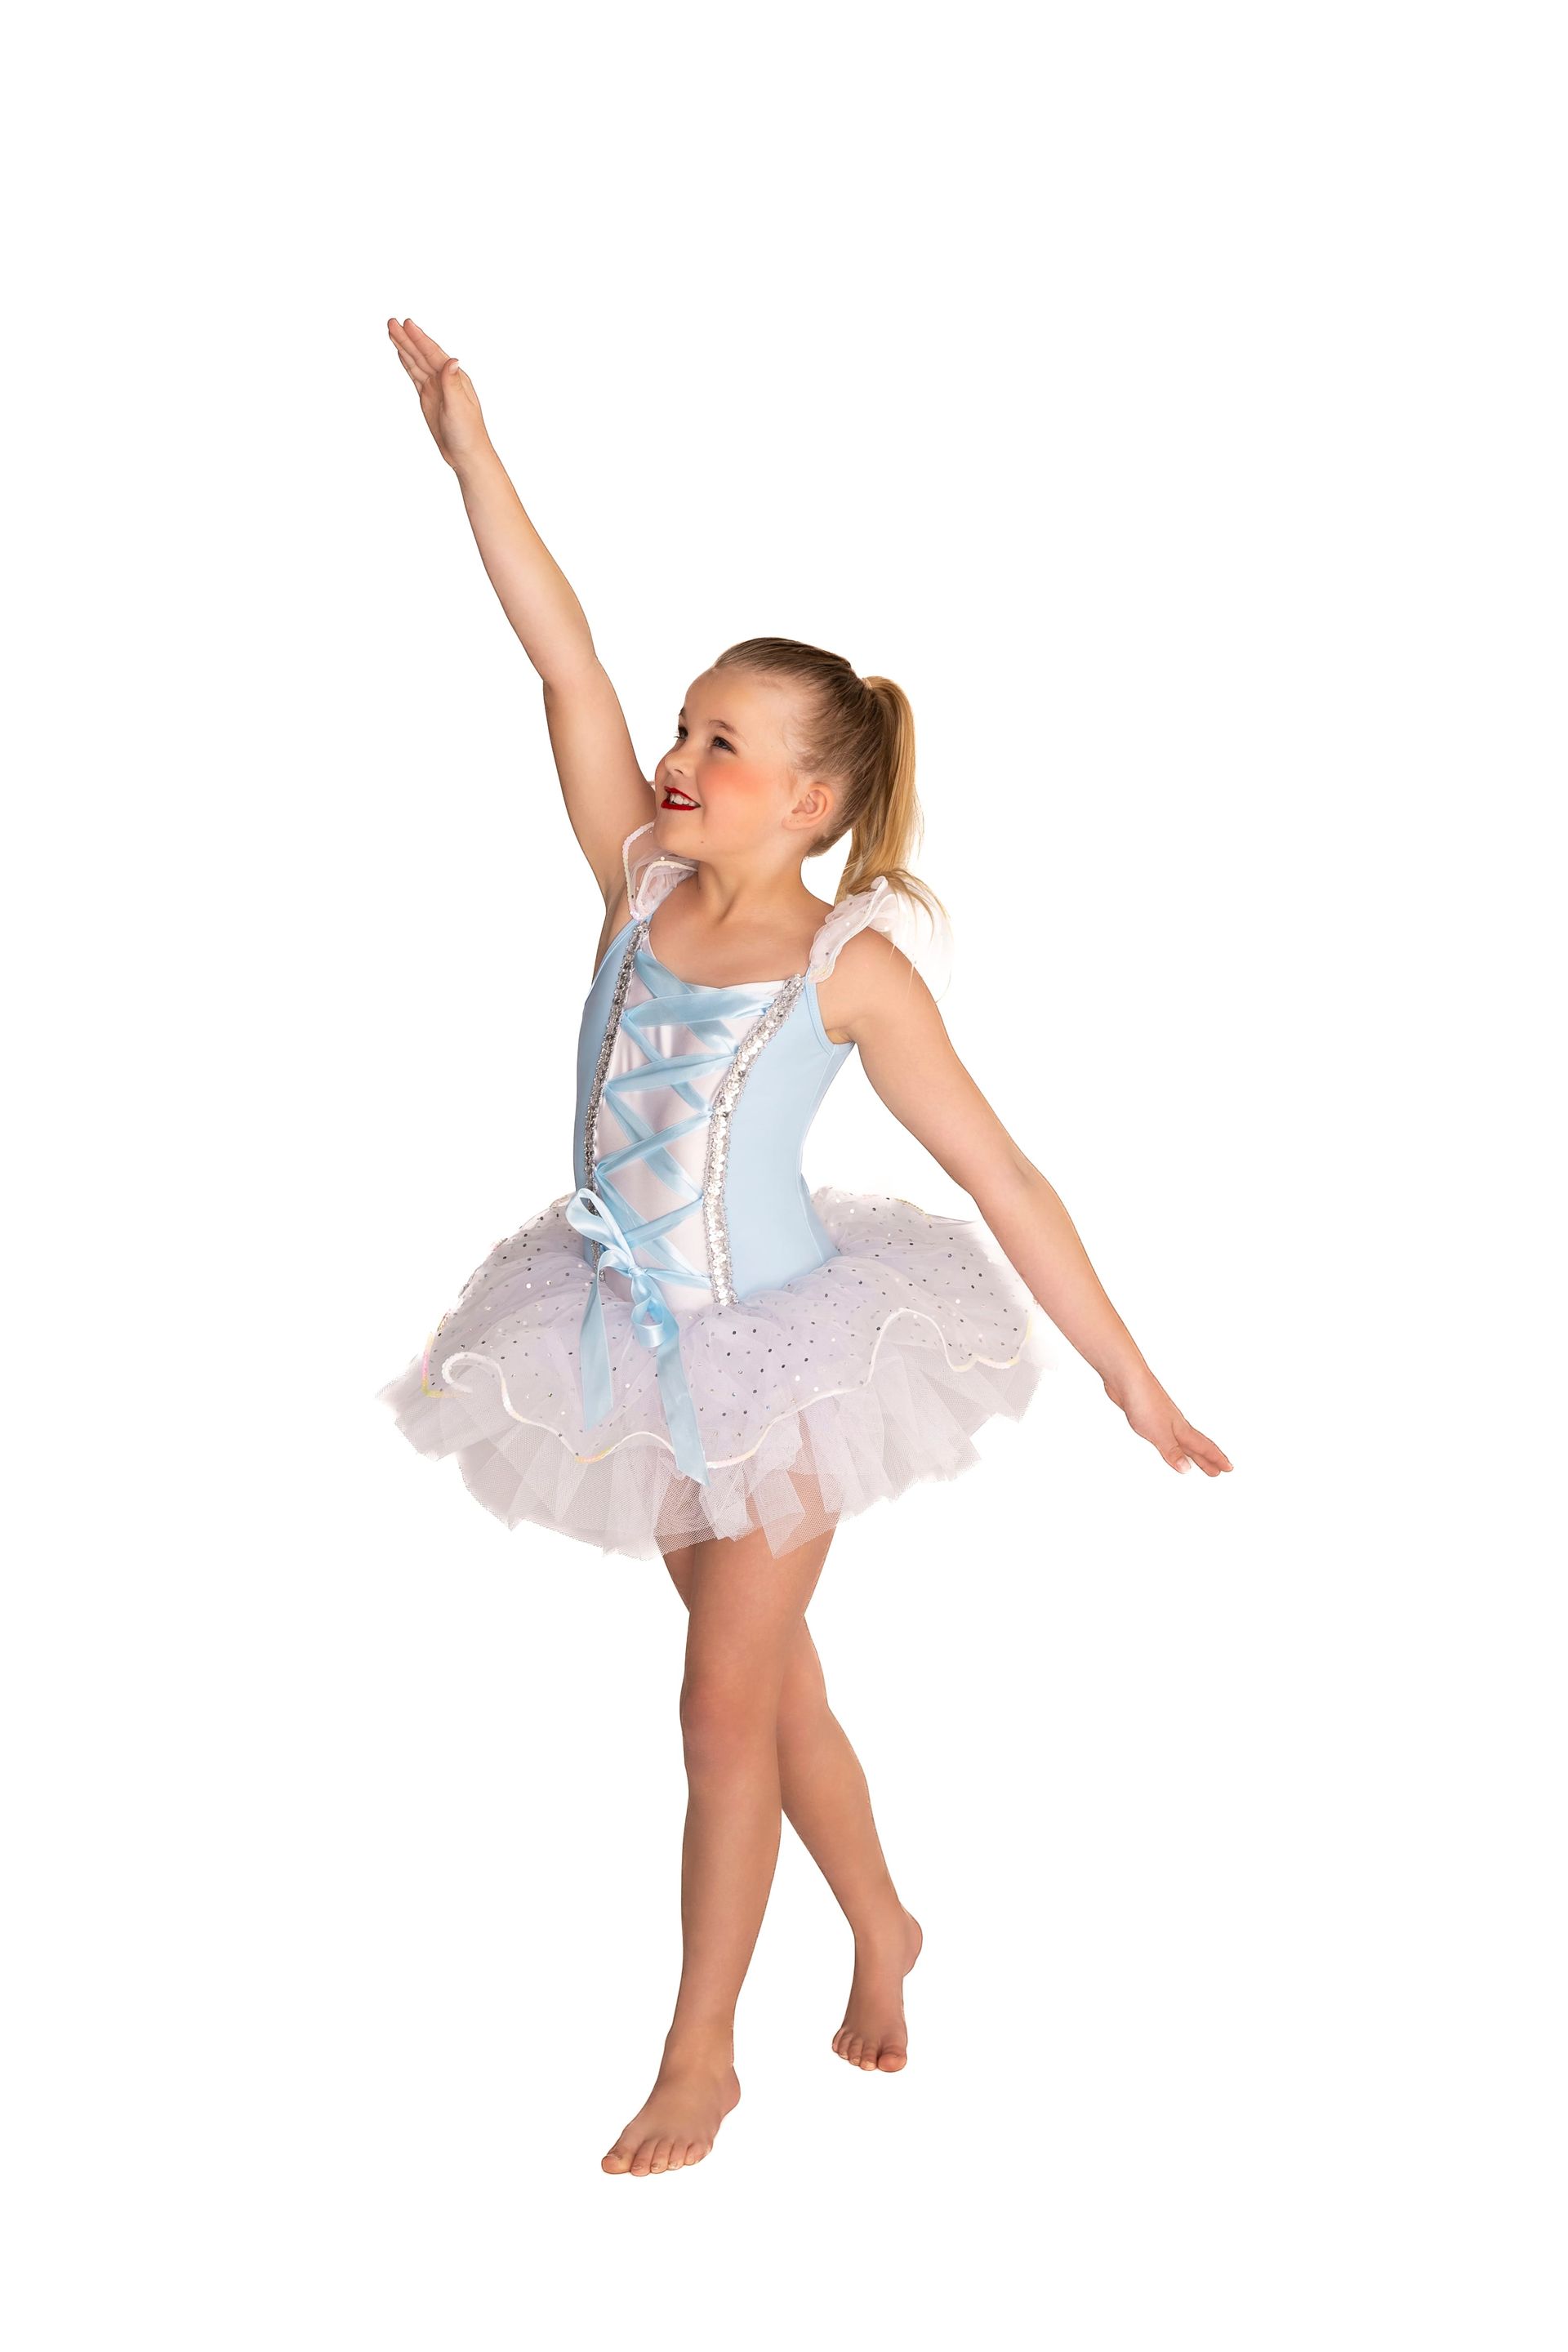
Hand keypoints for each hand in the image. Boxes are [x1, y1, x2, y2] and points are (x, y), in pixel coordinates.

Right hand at [386, 315, 491, 470]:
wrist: (466, 454)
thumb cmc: (468, 433)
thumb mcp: (459, 407)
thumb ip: (452, 383)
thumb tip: (452, 360)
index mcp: (454, 378)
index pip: (432, 354)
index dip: (419, 339)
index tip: (406, 324)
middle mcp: (445, 379)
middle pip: (421, 354)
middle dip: (406, 338)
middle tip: (391, 322)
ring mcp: (436, 387)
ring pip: (416, 362)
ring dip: (404, 347)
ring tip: (392, 331)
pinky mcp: (428, 397)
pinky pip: (415, 375)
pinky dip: (407, 362)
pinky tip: (401, 353)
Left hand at [1103, 1363, 1233, 1477]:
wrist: (1127, 1380)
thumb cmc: (1144, 1401)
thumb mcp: (1159, 1433)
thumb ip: (1172, 1452)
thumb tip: (1186, 1470)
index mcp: (1181, 1429)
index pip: (1203, 1447)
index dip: (1216, 1458)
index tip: (1228, 1468)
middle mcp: (1176, 1425)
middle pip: (1195, 1445)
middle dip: (1207, 1459)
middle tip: (1217, 1470)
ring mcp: (1164, 1420)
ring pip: (1182, 1441)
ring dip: (1191, 1452)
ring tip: (1195, 1462)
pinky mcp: (1150, 1417)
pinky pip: (1167, 1436)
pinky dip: (1173, 1445)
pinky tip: (1167, 1443)